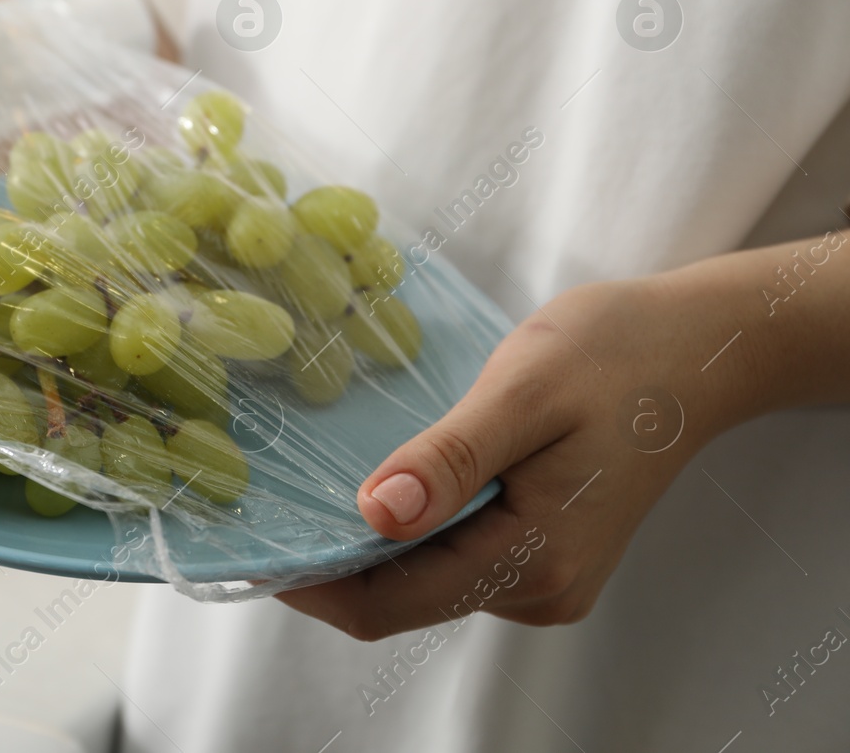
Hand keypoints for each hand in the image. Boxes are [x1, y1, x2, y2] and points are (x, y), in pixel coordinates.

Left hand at [277, 274, 758, 637]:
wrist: (698, 347)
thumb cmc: (616, 355)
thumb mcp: (522, 392)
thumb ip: (448, 460)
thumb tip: (376, 515)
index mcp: (534, 560)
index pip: (389, 603)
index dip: (311, 584)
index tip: (252, 543)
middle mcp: (539, 589)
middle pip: (400, 599)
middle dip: (330, 562)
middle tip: (264, 505)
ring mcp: (544, 576)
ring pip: (423, 581)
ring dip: (368, 544)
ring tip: (310, 486)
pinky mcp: (542, 553)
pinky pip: (452, 558)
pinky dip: (408, 530)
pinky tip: (385, 481)